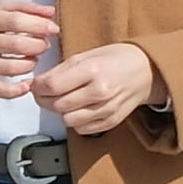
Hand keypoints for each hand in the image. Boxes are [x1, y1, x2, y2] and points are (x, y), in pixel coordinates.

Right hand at [0, 0, 62, 98]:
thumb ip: (25, 9)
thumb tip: (51, 12)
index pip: (15, 21)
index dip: (38, 26)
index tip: (53, 29)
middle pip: (14, 44)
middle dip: (37, 46)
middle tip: (44, 46)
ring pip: (9, 68)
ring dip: (29, 65)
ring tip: (34, 60)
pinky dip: (16, 90)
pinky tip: (27, 85)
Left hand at [40, 39, 162, 135]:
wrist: (147, 71)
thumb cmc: (116, 59)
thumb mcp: (88, 54)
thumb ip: (62, 69)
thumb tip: (38, 83)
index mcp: (93, 70)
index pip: (52, 86)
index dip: (38, 87)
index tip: (35, 85)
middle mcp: (100, 92)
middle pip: (57, 105)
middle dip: (46, 99)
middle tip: (46, 92)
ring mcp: (106, 109)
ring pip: (67, 120)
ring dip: (61, 111)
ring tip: (65, 99)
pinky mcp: (110, 122)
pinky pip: (81, 129)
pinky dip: (75, 120)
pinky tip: (79, 108)